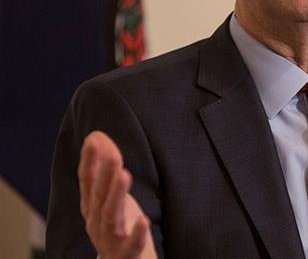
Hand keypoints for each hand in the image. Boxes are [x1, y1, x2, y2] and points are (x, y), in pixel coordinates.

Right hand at [78, 131, 156, 258]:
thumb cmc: (119, 228)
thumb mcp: (110, 197)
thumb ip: (104, 170)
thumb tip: (97, 137)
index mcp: (92, 207)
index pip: (88, 181)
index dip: (90, 161)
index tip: (94, 139)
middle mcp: (97, 223)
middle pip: (100, 196)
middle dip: (104, 173)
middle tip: (111, 152)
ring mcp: (110, 240)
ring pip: (112, 217)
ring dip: (117, 195)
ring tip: (125, 175)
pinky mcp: (126, 255)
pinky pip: (131, 246)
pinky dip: (136, 234)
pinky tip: (143, 220)